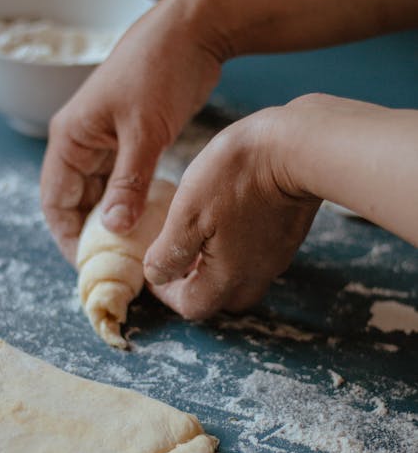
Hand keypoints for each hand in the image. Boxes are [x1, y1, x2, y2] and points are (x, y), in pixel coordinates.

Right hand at [40, 0, 221, 264]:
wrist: (192, 30)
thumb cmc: (161, 71)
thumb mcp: (144, 132)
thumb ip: (128, 182)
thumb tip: (113, 229)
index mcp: (70, 138)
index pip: (55, 201)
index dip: (68, 237)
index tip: (92, 266)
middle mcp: (80, 141)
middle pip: (74, 201)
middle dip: (91, 234)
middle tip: (117, 266)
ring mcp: (105, 140)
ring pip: (98, 193)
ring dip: (111, 220)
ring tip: (132, 252)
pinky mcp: (129, 139)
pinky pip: (120, 181)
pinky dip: (128, 202)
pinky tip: (146, 223)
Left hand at [143, 105, 320, 319]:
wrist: (296, 146)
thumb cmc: (236, 176)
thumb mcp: (187, 213)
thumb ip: (169, 252)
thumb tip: (157, 276)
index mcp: (229, 275)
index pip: (194, 306)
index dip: (168, 295)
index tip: (157, 271)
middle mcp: (258, 272)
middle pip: (224, 299)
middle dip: (199, 287)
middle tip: (181, 261)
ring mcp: (279, 253)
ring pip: (245, 277)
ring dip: (220, 268)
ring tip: (203, 238)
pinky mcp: (291, 231)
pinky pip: (261, 253)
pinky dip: (240, 248)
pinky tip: (231, 218)